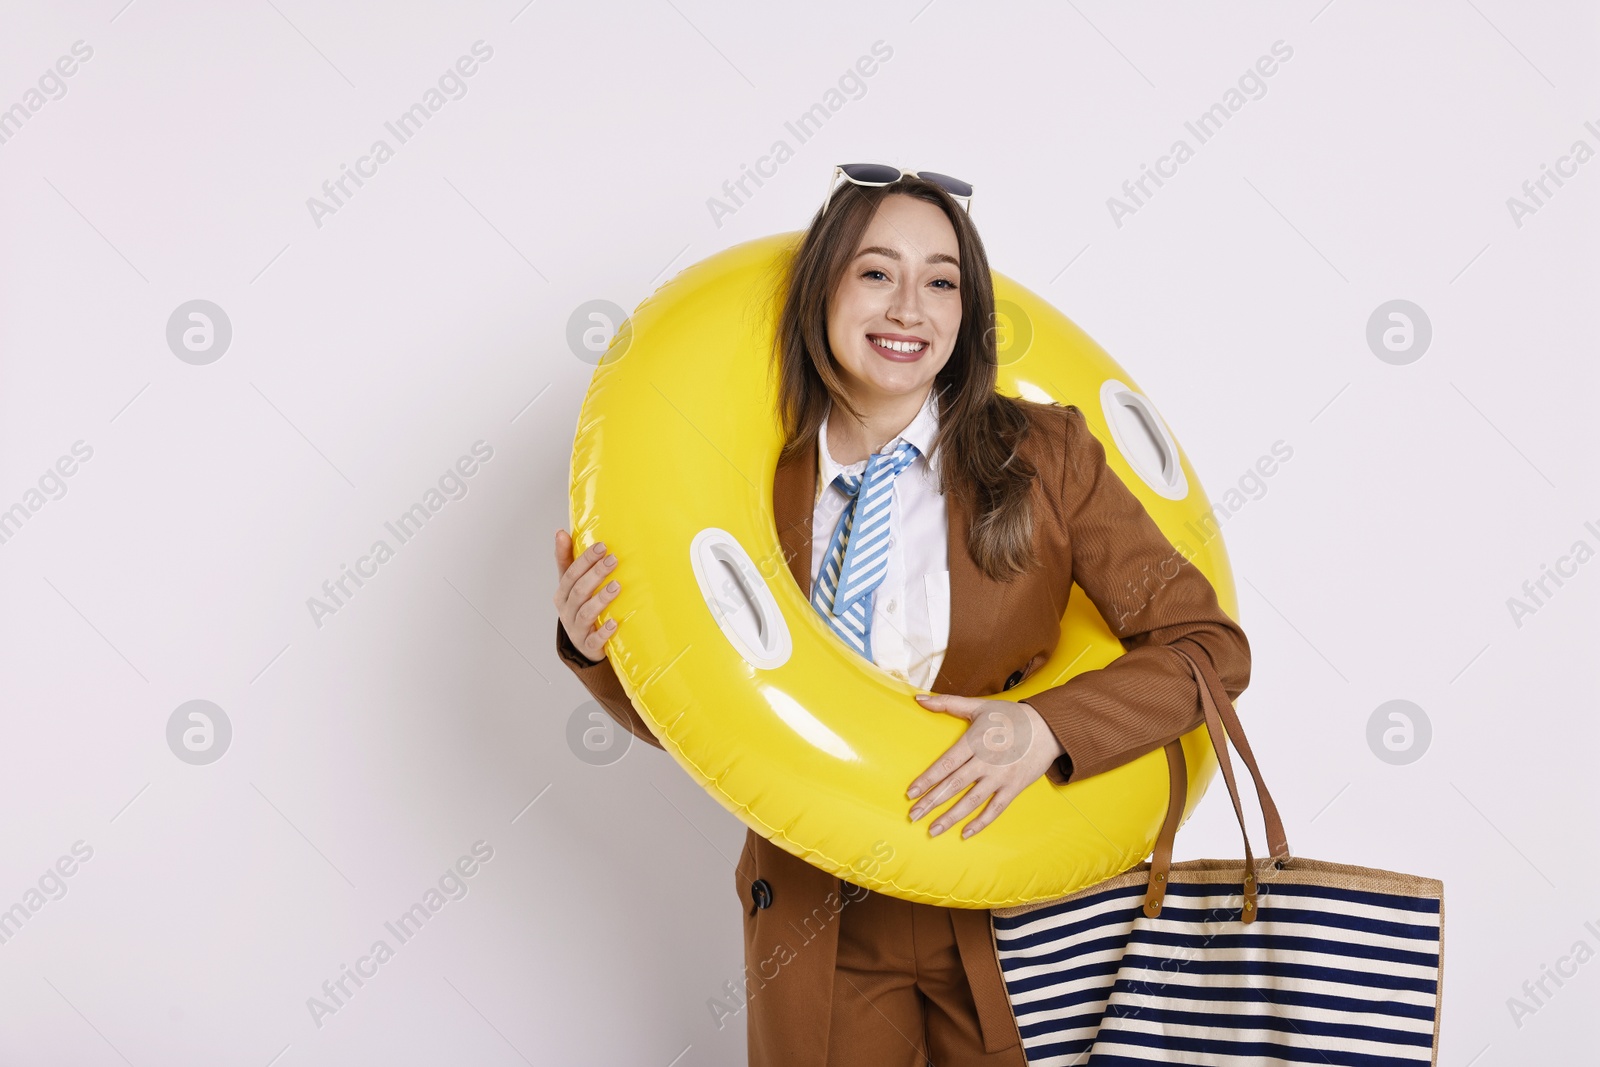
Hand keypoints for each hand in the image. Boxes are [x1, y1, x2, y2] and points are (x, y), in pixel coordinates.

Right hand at [553, 529, 620, 663]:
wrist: (584, 644)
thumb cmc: (580, 607)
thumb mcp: (572, 585)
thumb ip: (567, 560)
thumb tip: (560, 532)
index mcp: (562, 593)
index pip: (570, 573)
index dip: (585, 560)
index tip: (601, 546)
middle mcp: (566, 610)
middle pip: (578, 591)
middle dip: (595, 574)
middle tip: (613, 560)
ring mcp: (576, 629)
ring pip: (585, 613)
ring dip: (600, 599)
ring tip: (616, 586)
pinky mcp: (588, 645)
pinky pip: (594, 640)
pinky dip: (604, 632)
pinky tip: (614, 623)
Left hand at [906, 693, 1066, 838]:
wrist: (1048, 727)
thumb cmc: (1011, 716)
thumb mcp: (979, 706)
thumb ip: (947, 703)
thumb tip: (919, 699)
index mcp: (975, 742)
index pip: (946, 763)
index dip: (927, 779)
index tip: (911, 793)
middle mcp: (986, 762)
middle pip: (954, 785)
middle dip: (932, 802)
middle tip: (913, 815)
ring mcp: (1001, 777)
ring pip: (972, 801)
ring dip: (951, 817)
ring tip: (933, 830)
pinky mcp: (1014, 788)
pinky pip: (995, 809)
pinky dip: (981, 822)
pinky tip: (965, 833)